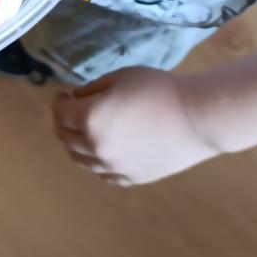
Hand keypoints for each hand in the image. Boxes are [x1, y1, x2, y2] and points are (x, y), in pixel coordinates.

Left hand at [50, 68, 218, 185]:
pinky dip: (97, 162)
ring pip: (81, 160)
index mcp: (90, 119)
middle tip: (70, 112)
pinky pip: (104, 173)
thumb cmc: (160, 90)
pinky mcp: (132, 178)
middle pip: (66, 138)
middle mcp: (96, 148)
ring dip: (76, 144)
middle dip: (63, 123)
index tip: (63, 94)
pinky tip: (105, 150)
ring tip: (85, 132)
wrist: (197, 118)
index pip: (60, 113)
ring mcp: (114, 167)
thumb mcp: (121, 77)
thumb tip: (77, 99)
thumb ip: (93, 89)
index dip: (59, 101)